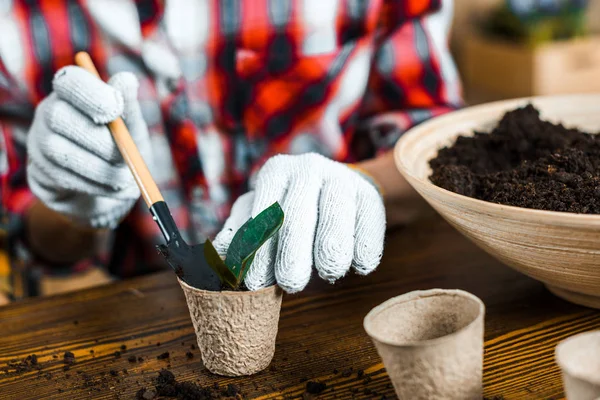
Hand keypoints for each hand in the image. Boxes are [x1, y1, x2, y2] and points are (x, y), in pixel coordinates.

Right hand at [27, 67, 151, 227]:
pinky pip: (63, 179)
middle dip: (98, 139)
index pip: (68, 80)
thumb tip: (127, 79)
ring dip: (100, 168)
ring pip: (60, 152)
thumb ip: (129, 107)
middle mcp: (48, 113)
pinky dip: (96, 185)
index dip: (90, 92)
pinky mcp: (39, 172)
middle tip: (127, 154)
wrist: (107, 183)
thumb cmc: (121, 145)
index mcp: (72, 94)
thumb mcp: (132, 127)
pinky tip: (116, 188)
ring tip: (128, 178)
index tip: (116, 107)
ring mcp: (39, 142)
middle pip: (59, 116)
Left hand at [213, 153, 385, 292]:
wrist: (339, 193)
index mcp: (276, 173)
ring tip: (330, 273)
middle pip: (298, 213)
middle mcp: (307, 169)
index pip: (263, 213)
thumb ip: (241, 235)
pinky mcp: (370, 193)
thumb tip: (220, 255)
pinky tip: (362, 266)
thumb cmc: (290, 212)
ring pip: (335, 214)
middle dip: (294, 251)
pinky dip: (366, 245)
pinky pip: (369, 220)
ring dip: (332, 247)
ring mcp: (341, 178)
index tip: (255, 282)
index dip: (258, 249)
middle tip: (292, 284)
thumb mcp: (262, 216)